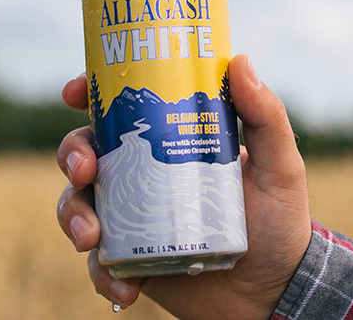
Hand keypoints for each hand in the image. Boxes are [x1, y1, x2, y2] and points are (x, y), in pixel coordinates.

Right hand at [56, 54, 311, 319]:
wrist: (273, 292)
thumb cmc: (278, 223)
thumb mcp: (280, 166)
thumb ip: (266, 117)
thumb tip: (240, 61)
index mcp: (169, 145)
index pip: (122, 111)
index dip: (91, 96)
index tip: (76, 92)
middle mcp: (143, 177)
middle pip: (87, 152)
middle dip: (73, 155)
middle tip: (84, 171)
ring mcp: (132, 219)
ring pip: (78, 205)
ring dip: (73, 217)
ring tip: (91, 238)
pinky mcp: (130, 261)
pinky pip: (98, 265)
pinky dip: (103, 275)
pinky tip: (125, 288)